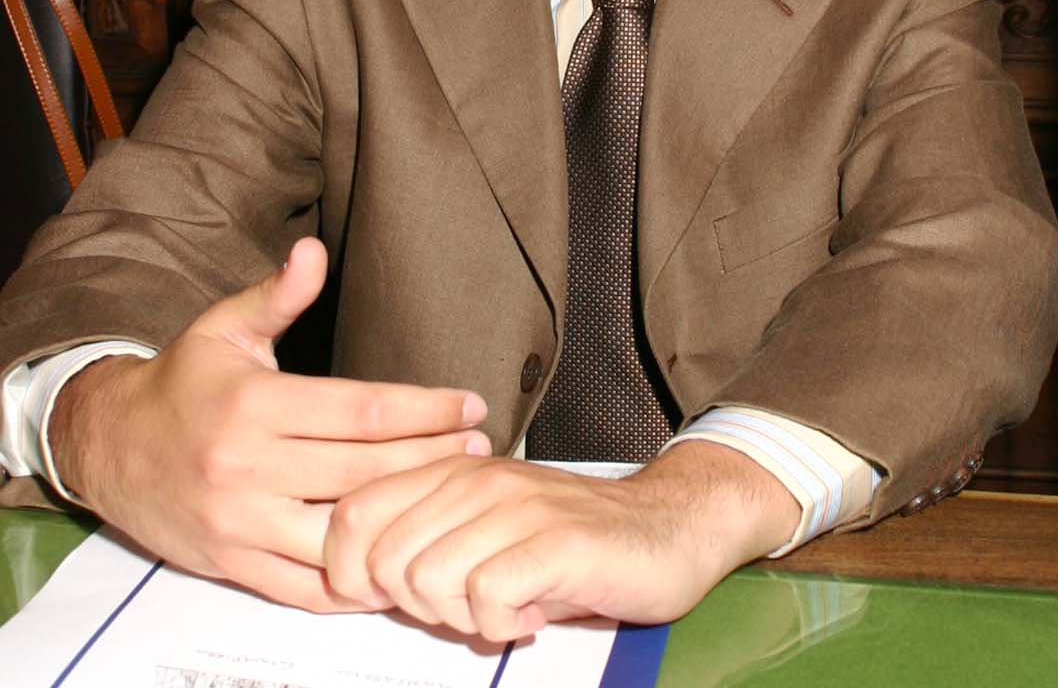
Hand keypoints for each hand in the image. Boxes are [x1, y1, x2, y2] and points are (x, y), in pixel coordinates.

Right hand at [49, 238, 490, 611]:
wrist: (108, 446)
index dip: (422, 410)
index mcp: (254, 406)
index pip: (359, 412)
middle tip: (481, 450)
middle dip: (431, 460)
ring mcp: (239, 523)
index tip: (468, 405)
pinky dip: (353, 584)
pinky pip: (302, 586)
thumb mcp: (225, 327)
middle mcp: (247, 468)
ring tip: (454, 502)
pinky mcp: (232, 562)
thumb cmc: (182, 381)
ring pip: (339, 534)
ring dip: (402, 521)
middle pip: (362, 471)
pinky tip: (398, 565)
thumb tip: (314, 250)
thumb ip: (277, 294)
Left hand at [323, 442, 801, 641]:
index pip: (352, 514)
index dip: (349, 572)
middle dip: (413, 605)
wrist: (668, 525)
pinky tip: (530, 615)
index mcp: (452, 473)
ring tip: (503, 608)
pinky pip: (487, 598)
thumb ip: (422, 544)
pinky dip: (501, 626)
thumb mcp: (485, 534)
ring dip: (460, 618)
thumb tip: (347, 583)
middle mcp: (478, 479)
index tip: (389, 599)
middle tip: (465, 606)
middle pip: (385, 560)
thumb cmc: (568, 542)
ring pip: (429, 580)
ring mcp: (518, 505)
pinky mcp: (557, 540)